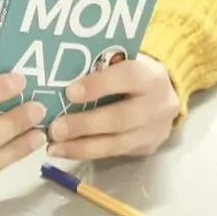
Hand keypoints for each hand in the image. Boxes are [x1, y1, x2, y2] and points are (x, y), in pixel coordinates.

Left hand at [45, 54, 178, 162]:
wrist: (162, 95)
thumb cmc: (130, 73)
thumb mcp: (121, 61)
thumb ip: (98, 67)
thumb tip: (56, 77)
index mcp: (151, 75)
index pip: (127, 77)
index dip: (98, 85)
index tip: (70, 93)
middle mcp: (158, 105)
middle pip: (120, 118)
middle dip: (84, 125)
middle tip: (54, 129)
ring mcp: (155, 131)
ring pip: (116, 143)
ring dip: (81, 146)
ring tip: (54, 146)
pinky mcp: (147, 148)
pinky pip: (114, 153)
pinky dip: (86, 152)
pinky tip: (65, 150)